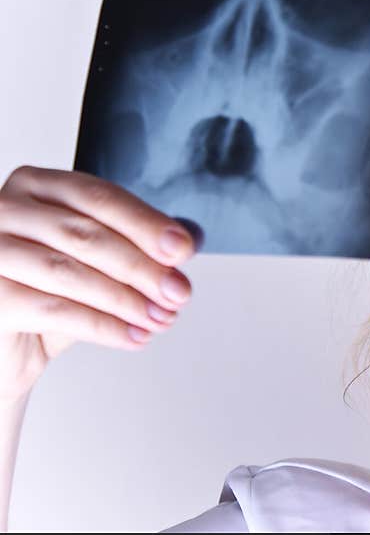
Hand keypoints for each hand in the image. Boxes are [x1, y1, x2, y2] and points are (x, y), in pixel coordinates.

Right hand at [0, 166, 195, 399]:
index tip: (183, 250)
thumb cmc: (53, 295)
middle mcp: (6, 209)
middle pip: (87, 235)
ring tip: (160, 318)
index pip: (100, 197)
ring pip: (69, 272)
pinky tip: (133, 336)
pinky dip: (102, 326)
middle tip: (178, 293)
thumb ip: (139, 246)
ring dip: (126, 300)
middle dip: (142, 268)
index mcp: (38, 186)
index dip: (147, 224)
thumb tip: (187, 241)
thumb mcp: (100, 264)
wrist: (9, 348)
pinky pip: (52, 310)